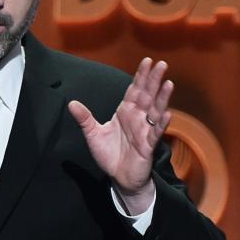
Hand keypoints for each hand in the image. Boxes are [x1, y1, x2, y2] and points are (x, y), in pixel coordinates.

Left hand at [68, 57, 172, 214]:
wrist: (119, 177)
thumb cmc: (109, 155)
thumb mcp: (93, 134)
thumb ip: (84, 119)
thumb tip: (71, 103)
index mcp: (125, 112)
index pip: (134, 90)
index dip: (140, 76)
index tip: (147, 61)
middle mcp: (138, 118)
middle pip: (147, 95)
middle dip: (153, 80)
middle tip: (161, 64)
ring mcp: (145, 131)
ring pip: (155, 111)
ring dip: (162, 98)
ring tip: (168, 83)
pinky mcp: (148, 146)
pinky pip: (156, 133)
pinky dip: (161, 124)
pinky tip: (167, 114)